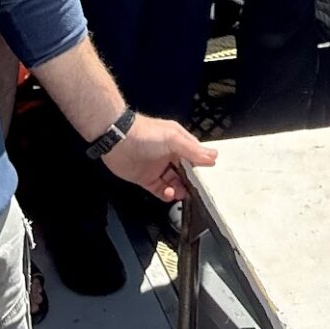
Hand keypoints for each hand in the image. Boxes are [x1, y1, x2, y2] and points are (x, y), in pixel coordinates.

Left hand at [102, 114, 218, 200]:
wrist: (117, 140)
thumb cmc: (144, 133)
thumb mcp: (173, 139)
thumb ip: (193, 150)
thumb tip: (212, 156)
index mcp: (178, 142)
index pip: (195, 156)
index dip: (202, 166)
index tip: (207, 177)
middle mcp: (169, 155)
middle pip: (185, 172)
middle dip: (191, 182)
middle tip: (195, 189)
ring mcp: (158, 167)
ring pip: (174, 183)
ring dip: (179, 190)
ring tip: (180, 192)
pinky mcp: (147, 179)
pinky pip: (161, 190)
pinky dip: (167, 194)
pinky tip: (169, 193)